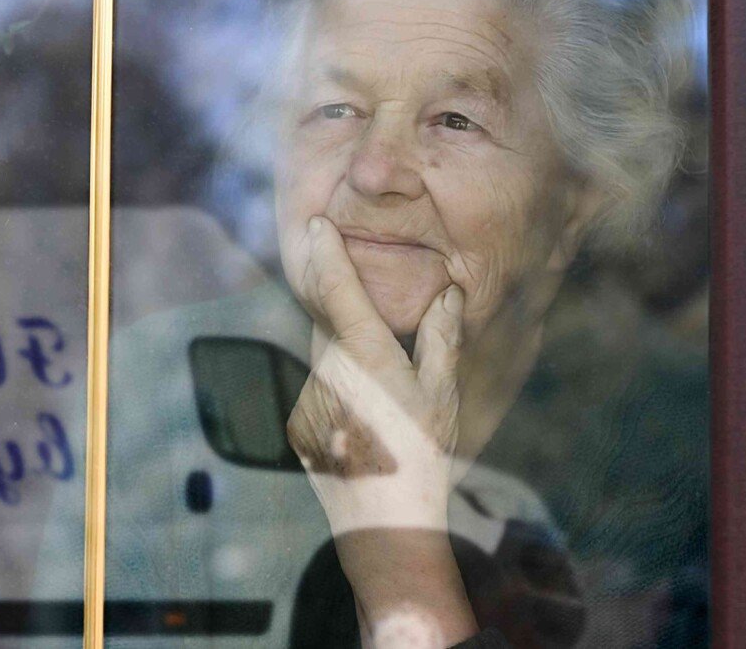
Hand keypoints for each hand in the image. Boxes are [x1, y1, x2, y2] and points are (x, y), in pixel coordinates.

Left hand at [286, 216, 475, 645]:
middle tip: (362, 289)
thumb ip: (441, 337)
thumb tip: (446, 293)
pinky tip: (365, 418)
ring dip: (345, 352)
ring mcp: (309, 397)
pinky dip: (338, 390)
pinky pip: (319, 390)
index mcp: (364, 354)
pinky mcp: (299, 423)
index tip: (317, 223)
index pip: (336, 287)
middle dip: (340, 301)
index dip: (326, 251)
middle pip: (328, 319)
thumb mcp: (441, 393)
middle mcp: (327, 369)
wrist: (381, 523)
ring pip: (323, 356)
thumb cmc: (421, 457)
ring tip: (379, 379)